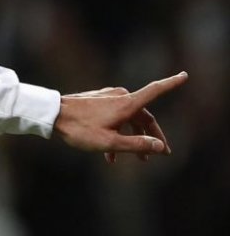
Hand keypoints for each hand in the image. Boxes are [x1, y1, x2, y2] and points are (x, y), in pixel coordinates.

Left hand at [54, 72, 187, 163]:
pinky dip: (117, 134)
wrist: (51, 116)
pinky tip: (109, 156)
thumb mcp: (110, 143)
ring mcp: (108, 99)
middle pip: (144, 116)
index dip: (172, 83)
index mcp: (127, 104)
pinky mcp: (97, 103)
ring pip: (128, 120)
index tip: (185, 75)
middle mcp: (120, 97)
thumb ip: (136, 145)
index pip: (156, 90)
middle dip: (152, 136)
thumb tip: (160, 147)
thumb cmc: (79, 129)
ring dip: (133, 139)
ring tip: (136, 160)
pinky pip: (114, 119)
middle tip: (160, 154)